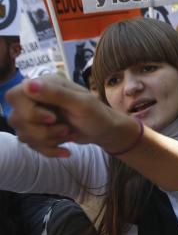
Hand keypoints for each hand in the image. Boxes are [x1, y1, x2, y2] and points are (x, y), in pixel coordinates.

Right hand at [6, 75, 127, 156]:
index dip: (29, 111)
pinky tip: (66, 151)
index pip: (15, 96)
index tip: (52, 118)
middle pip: (17, 119)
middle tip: (65, 129)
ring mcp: (34, 116)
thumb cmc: (97, 114)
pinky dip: (50, 150)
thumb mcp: (81, 104)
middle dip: (43, 131)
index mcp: (44, 85)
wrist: (104, 131)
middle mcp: (34, 98)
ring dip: (48, 140)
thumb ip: (55, 94)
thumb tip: (28, 84)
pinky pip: (31, 145)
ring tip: (68, 134)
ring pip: (23, 135)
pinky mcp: (37, 131)